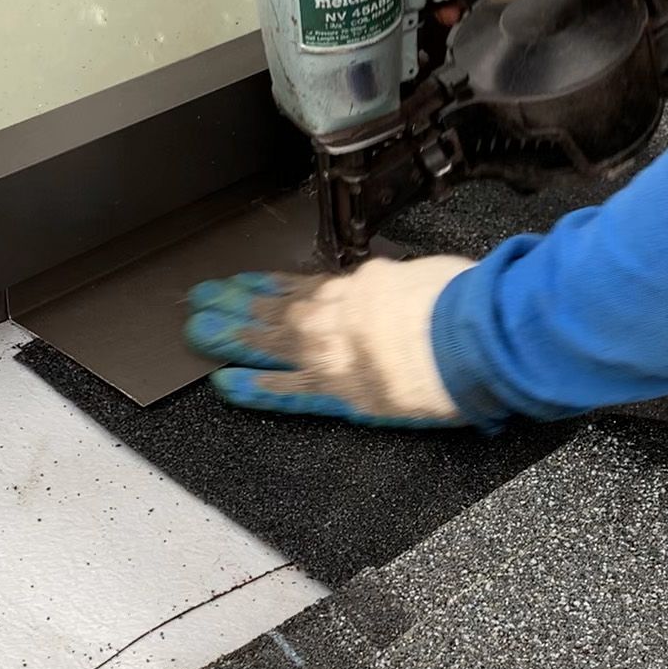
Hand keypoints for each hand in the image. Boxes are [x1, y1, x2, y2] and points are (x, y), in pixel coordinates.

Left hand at [185, 257, 475, 427]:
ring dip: (229, 336)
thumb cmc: (460, 303)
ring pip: (268, 342)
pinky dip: (254, 387)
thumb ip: (396, 285)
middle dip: (234, 304)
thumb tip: (392, 287)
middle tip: (200, 300)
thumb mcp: (423, 276)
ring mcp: (331, 354)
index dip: (267, 285)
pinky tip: (225, 383)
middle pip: (273, 309)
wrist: (470, 336)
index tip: (242, 282)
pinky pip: (286, 391)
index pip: (302, 286)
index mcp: (358, 288)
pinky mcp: (339, 392)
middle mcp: (335, 317)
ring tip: (197, 332)